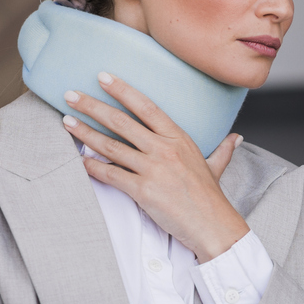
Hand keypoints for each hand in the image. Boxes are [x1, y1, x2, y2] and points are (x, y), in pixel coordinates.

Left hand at [62, 74, 250, 260]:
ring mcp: (153, 169)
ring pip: (111, 146)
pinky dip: (92, 167)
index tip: (103, 77)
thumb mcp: (217, 166)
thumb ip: (222, 149)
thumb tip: (236, 138)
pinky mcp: (143, 191)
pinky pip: (110, 175)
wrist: (214, 226)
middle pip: (122, 121)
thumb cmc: (211, 198)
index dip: (123, 90)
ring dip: (85, 132)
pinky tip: (78, 160)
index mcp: (179, 138)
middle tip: (70, 95)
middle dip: (92, 106)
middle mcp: (164, 149)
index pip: (146, 106)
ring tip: (67, 121)